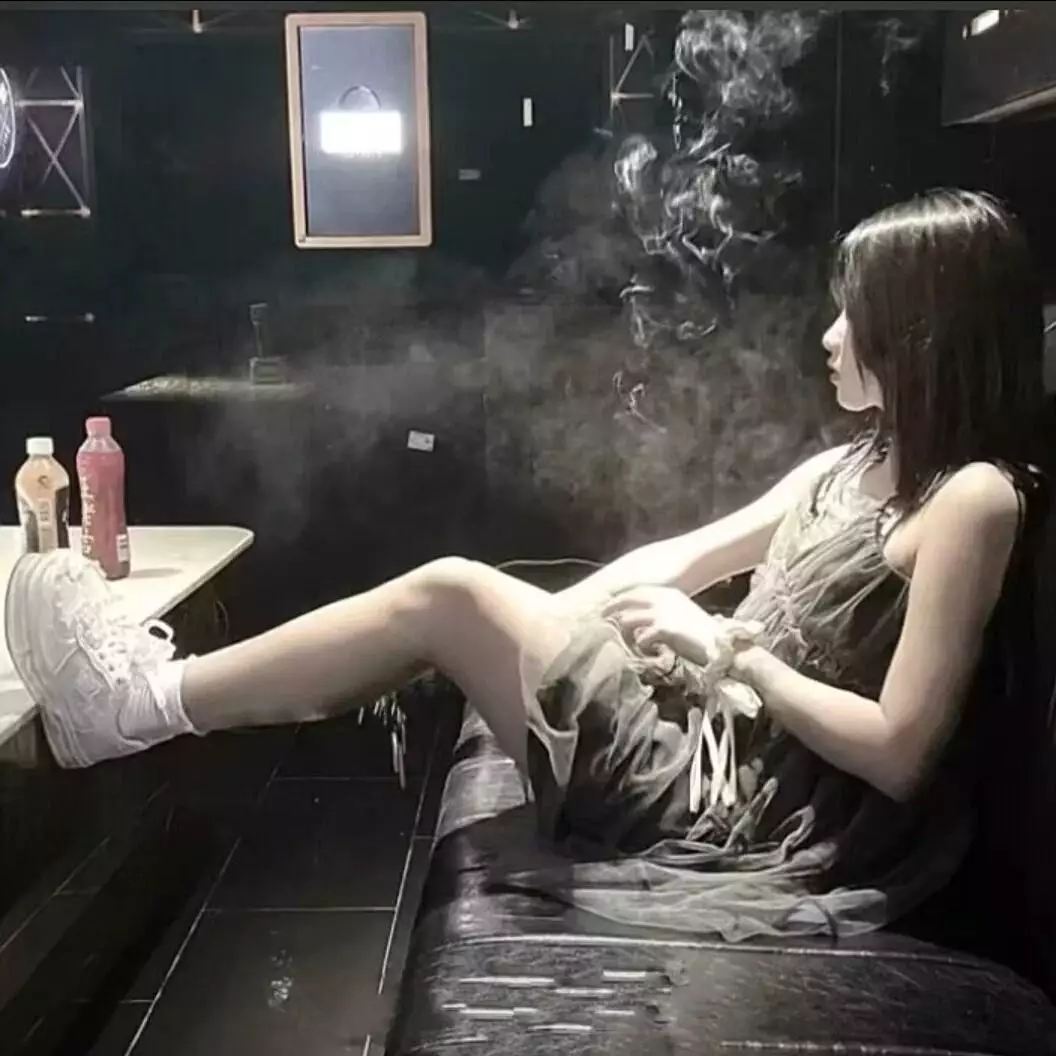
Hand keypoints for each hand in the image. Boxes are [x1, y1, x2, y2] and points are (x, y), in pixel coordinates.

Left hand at [602, 586, 729, 666]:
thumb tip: (641, 622)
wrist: (718, 644)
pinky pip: (640, 637)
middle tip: (601, 618)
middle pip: (626, 600)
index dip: (621, 598)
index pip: (636, 591)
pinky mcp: (663, 629)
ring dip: (624, 633)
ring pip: (627, 619)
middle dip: (611, 608)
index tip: (610, 605)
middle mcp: (663, 598)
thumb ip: (661, 613)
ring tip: (628, 644)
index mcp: (668, 593)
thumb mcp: (681, 614)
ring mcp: (662, 612)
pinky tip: (647, 652)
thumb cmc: (701, 633)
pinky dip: (640, 646)